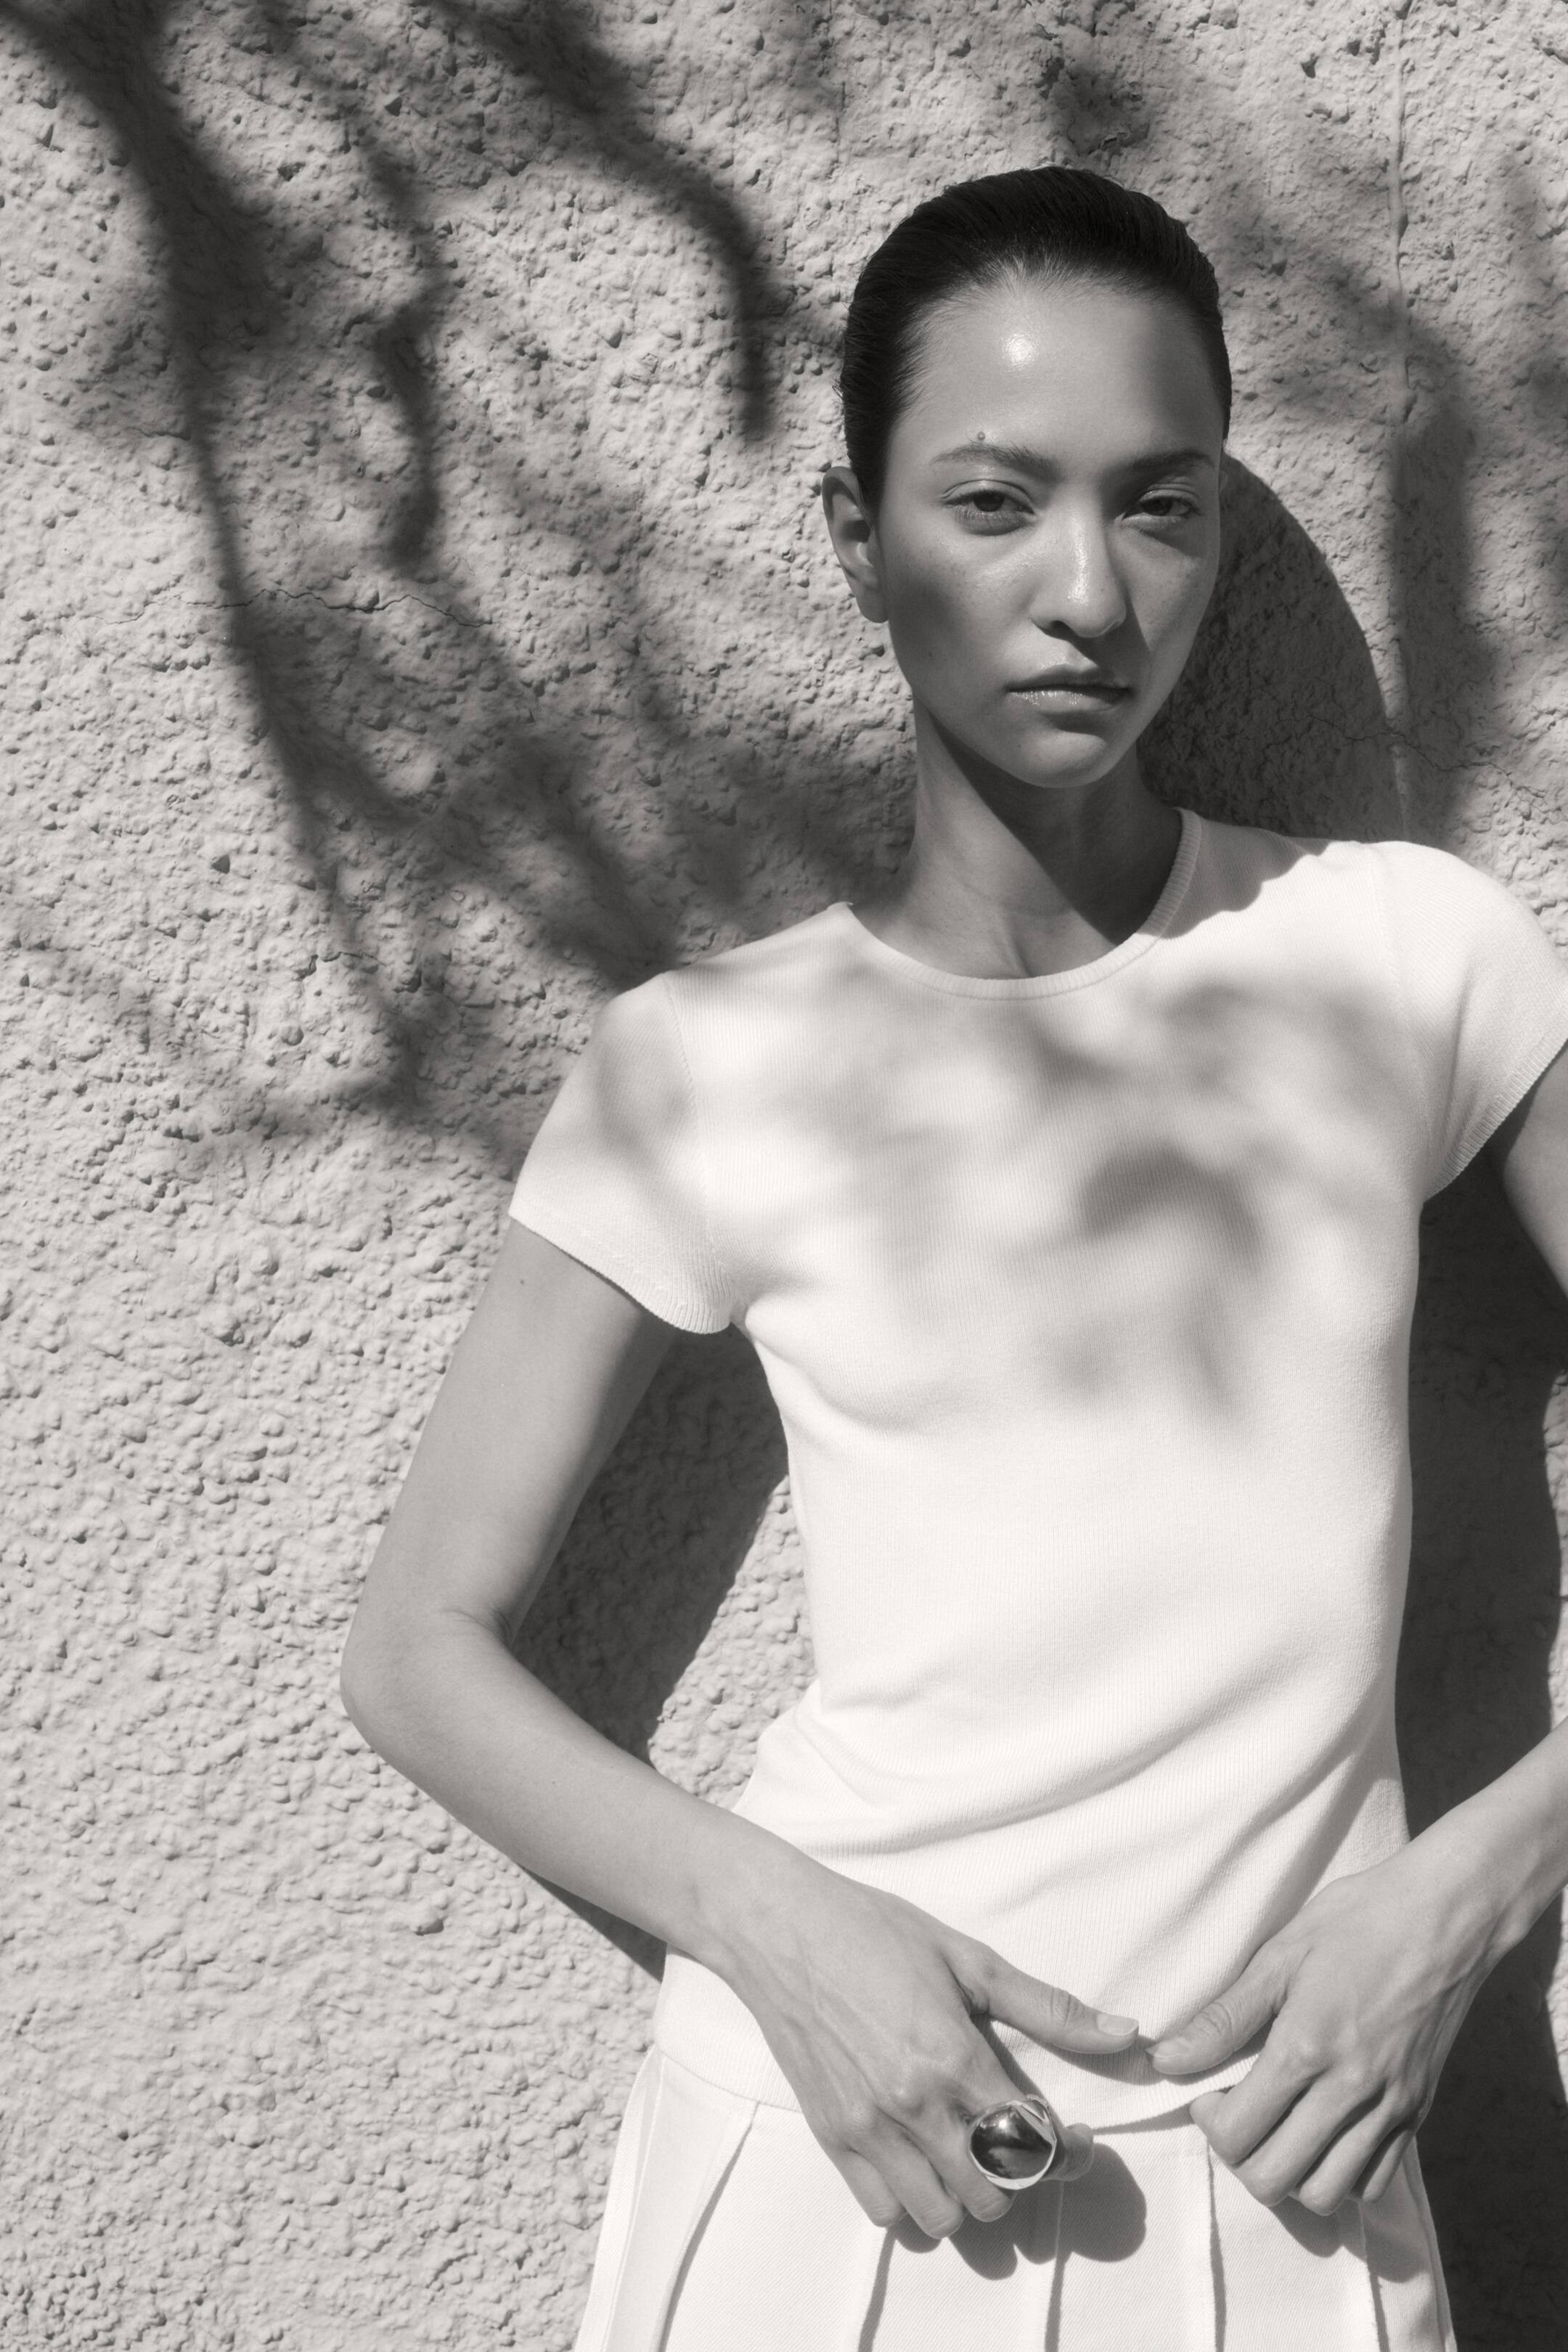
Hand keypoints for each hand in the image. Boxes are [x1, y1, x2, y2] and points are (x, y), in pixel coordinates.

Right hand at [716, 1857, 1136, 2238]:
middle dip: (1019, 2176)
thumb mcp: (969, 1958)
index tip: (1075, 2137)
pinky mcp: (830, 2136)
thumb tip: (1130, 2035)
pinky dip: (911, 2199)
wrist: (779, 1926)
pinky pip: (884, 2211)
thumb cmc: (875, 1929)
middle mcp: (911, 2105)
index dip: (1068, 2153)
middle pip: (993, 2195)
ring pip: (940, 2217)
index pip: (1033, 2145)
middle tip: (1019, 2140)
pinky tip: (919, 2155)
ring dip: (966, 2196)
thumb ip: (1049, 2007)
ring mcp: (866, 2128)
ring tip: (969, 2151)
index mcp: (953, 2056)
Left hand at [1146, 1843, 1499, 2214]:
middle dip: (1241, 2155)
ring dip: (1289, 2173)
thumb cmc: (1359, 1920)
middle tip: (1239, 2109)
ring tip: (1279, 2124)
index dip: (1209, 2120)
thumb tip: (1166, 2060)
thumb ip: (1223, 2017)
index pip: (1237, 2133)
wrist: (1448, 1916)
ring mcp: (1390, 2109)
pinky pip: (1372, 2183)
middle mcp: (1351, 2091)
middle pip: (1274, 2179)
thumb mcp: (1280, 1954)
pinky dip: (1339, 2175)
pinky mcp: (1418, 2113)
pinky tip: (1323, 2131)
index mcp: (1308, 2047)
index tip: (1210, 2088)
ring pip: (1324, 2194)